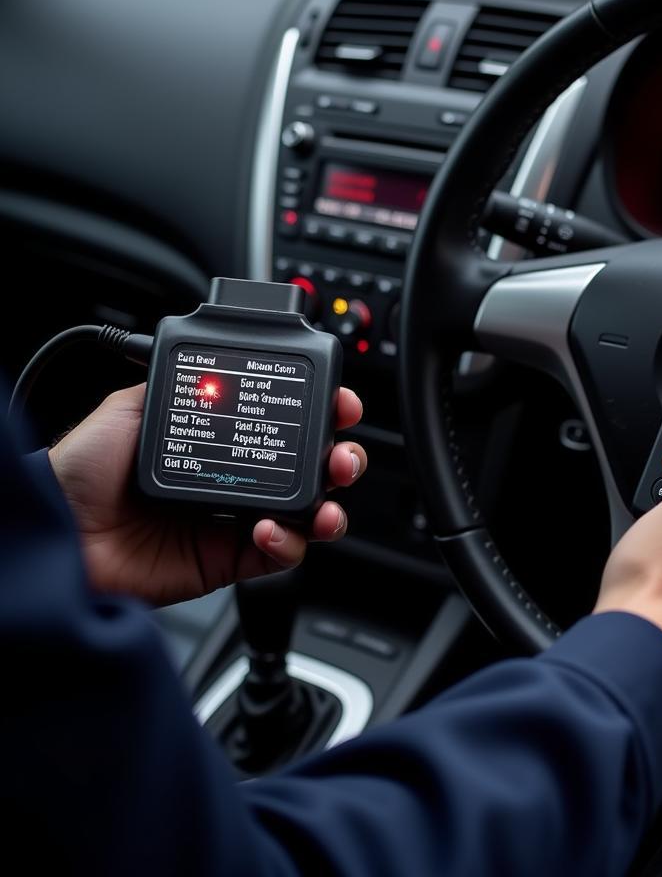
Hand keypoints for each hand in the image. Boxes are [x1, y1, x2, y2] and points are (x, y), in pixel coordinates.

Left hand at [48, 384, 366, 605]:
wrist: (55, 532)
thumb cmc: (78, 472)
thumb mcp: (131, 407)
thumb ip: (182, 386)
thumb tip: (219, 364)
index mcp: (215, 440)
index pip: (282, 423)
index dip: (320, 412)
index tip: (339, 401)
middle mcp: (231, 478)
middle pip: (308, 468)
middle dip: (340, 458)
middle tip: (343, 454)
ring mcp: (231, 521)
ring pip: (305, 514)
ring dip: (330, 505)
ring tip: (327, 499)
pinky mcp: (227, 561)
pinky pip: (279, 556)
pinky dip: (290, 543)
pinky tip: (273, 529)